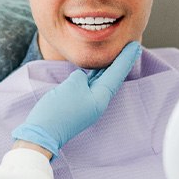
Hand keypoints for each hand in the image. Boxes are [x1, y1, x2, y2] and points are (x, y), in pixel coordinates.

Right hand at [12, 41, 141, 156]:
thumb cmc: (58, 109)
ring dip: (108, 67)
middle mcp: (97, 102)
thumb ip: (81, 76)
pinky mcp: (76, 104)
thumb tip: (81, 77)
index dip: (126, 58)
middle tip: (131, 46)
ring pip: (100, 81)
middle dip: (120, 61)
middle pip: (112, 77)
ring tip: (115, 54)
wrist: (42, 133)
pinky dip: (94, 75)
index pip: (117, 73)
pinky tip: (94, 69)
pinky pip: (89, 86)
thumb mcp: (72, 86)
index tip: (136, 45)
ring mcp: (87, 104)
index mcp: (100, 98)